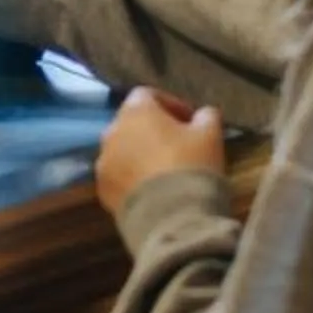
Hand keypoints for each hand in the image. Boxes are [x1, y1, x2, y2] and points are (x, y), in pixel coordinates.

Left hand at [93, 87, 226, 213]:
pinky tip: (153, 190)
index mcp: (135, 111)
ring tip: (164, 170)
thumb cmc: (191, 165)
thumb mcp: (210, 135)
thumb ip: (206, 116)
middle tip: (178, 144)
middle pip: (131, 122)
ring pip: (122, 150)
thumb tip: (203, 114)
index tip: (190, 120)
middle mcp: (112, 132)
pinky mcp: (102, 190)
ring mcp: (103, 162)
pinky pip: (117, 176)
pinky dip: (131, 178)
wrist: (172, 217)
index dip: (170, 104)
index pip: (147, 94)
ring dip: (139, 154)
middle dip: (153, 129)